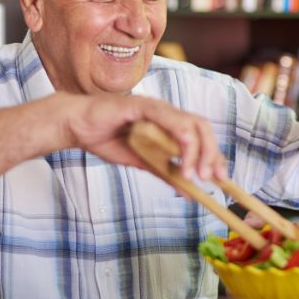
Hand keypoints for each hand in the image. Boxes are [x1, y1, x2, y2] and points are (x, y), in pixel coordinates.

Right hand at [61, 93, 226, 181]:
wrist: (76, 126)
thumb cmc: (106, 139)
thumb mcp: (142, 162)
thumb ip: (165, 173)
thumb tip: (189, 193)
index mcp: (170, 124)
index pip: (202, 136)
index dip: (215, 155)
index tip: (222, 178)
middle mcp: (168, 113)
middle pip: (203, 128)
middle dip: (212, 154)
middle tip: (211, 178)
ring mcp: (156, 107)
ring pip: (190, 124)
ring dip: (197, 150)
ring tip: (193, 175)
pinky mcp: (141, 105)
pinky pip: (167, 118)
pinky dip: (178, 137)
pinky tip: (180, 156)